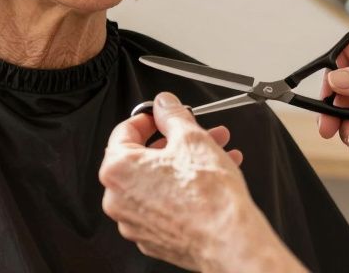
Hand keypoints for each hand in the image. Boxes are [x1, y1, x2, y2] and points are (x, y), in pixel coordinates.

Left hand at [100, 93, 304, 272]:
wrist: (231, 242)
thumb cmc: (210, 199)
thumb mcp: (192, 139)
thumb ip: (173, 115)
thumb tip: (165, 105)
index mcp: (117, 170)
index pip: (124, 131)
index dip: (149, 119)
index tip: (163, 116)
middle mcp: (118, 199)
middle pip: (143, 157)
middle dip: (175, 142)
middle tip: (198, 133)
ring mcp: (134, 222)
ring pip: (156, 182)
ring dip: (184, 164)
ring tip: (216, 153)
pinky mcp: (153, 238)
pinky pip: (163, 205)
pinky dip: (182, 190)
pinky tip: (210, 179)